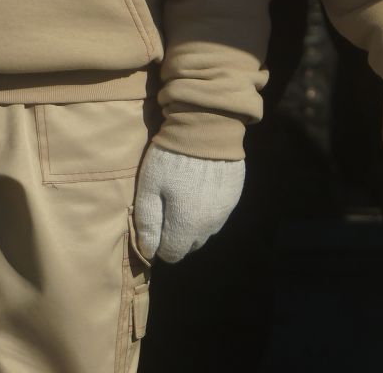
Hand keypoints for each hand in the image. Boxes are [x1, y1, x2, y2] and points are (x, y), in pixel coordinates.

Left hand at [132, 145, 244, 263]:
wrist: (208, 127)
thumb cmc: (171, 158)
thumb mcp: (149, 188)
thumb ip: (147, 224)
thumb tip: (148, 252)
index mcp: (187, 226)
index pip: (172, 255)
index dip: (159, 244)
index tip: (155, 223)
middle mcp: (210, 224)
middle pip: (191, 245)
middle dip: (177, 235)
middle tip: (168, 208)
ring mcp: (225, 210)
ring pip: (206, 231)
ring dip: (194, 222)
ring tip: (184, 197)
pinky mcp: (234, 196)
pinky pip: (218, 214)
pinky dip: (208, 208)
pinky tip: (200, 188)